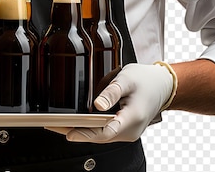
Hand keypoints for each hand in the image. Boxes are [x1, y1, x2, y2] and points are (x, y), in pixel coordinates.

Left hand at [46, 63, 174, 142]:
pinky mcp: (125, 129)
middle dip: (76, 131)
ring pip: (101, 135)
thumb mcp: (127, 79)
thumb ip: (111, 92)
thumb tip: (96, 104)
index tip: (68, 133)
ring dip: (81, 130)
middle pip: (99, 136)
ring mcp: (128, 132)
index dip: (86, 134)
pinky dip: (90, 128)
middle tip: (52, 125)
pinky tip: (77, 122)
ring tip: (58, 124)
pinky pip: (105, 131)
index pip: (106, 132)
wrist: (163, 85)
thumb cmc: (146, 80)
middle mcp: (130, 130)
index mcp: (132, 118)